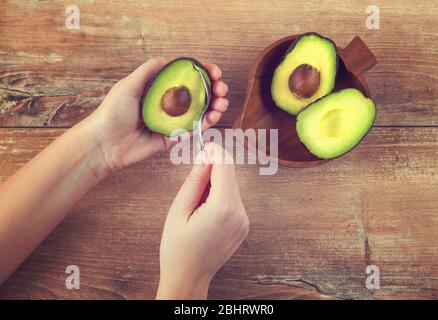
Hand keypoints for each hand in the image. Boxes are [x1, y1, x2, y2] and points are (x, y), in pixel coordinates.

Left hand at [83, 58, 228, 174]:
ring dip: (214, 106)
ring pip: (199, 112)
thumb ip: (149, 71)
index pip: (186, 78)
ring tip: (222, 103)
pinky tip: (212, 116)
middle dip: (214, 90)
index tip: (214, 71)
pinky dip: (205, 123)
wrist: (105, 144)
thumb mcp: (128, 85)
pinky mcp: (172, 139)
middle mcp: (168, 105)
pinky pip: (192, 130)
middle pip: (197, 95)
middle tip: (222, 89)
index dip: (202, 74)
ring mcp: (172, 122)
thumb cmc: (112, 113)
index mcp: (159, 90)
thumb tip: (169, 59)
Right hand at [156, 143, 248, 299]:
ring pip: (231, 186)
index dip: (215, 151)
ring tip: (195, 204)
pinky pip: (233, 200)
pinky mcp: (243, 225)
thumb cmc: (177, 248)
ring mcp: (244, 221)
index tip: (203, 146)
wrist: (188, 279)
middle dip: (213, 170)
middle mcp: (240, 213)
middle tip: (191, 182)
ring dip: (215, 184)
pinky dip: (220, 197)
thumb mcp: (178, 210)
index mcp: (223, 208)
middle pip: (230, 175)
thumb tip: (205, 155)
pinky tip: (204, 212)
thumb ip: (195, 180)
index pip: (225, 165)